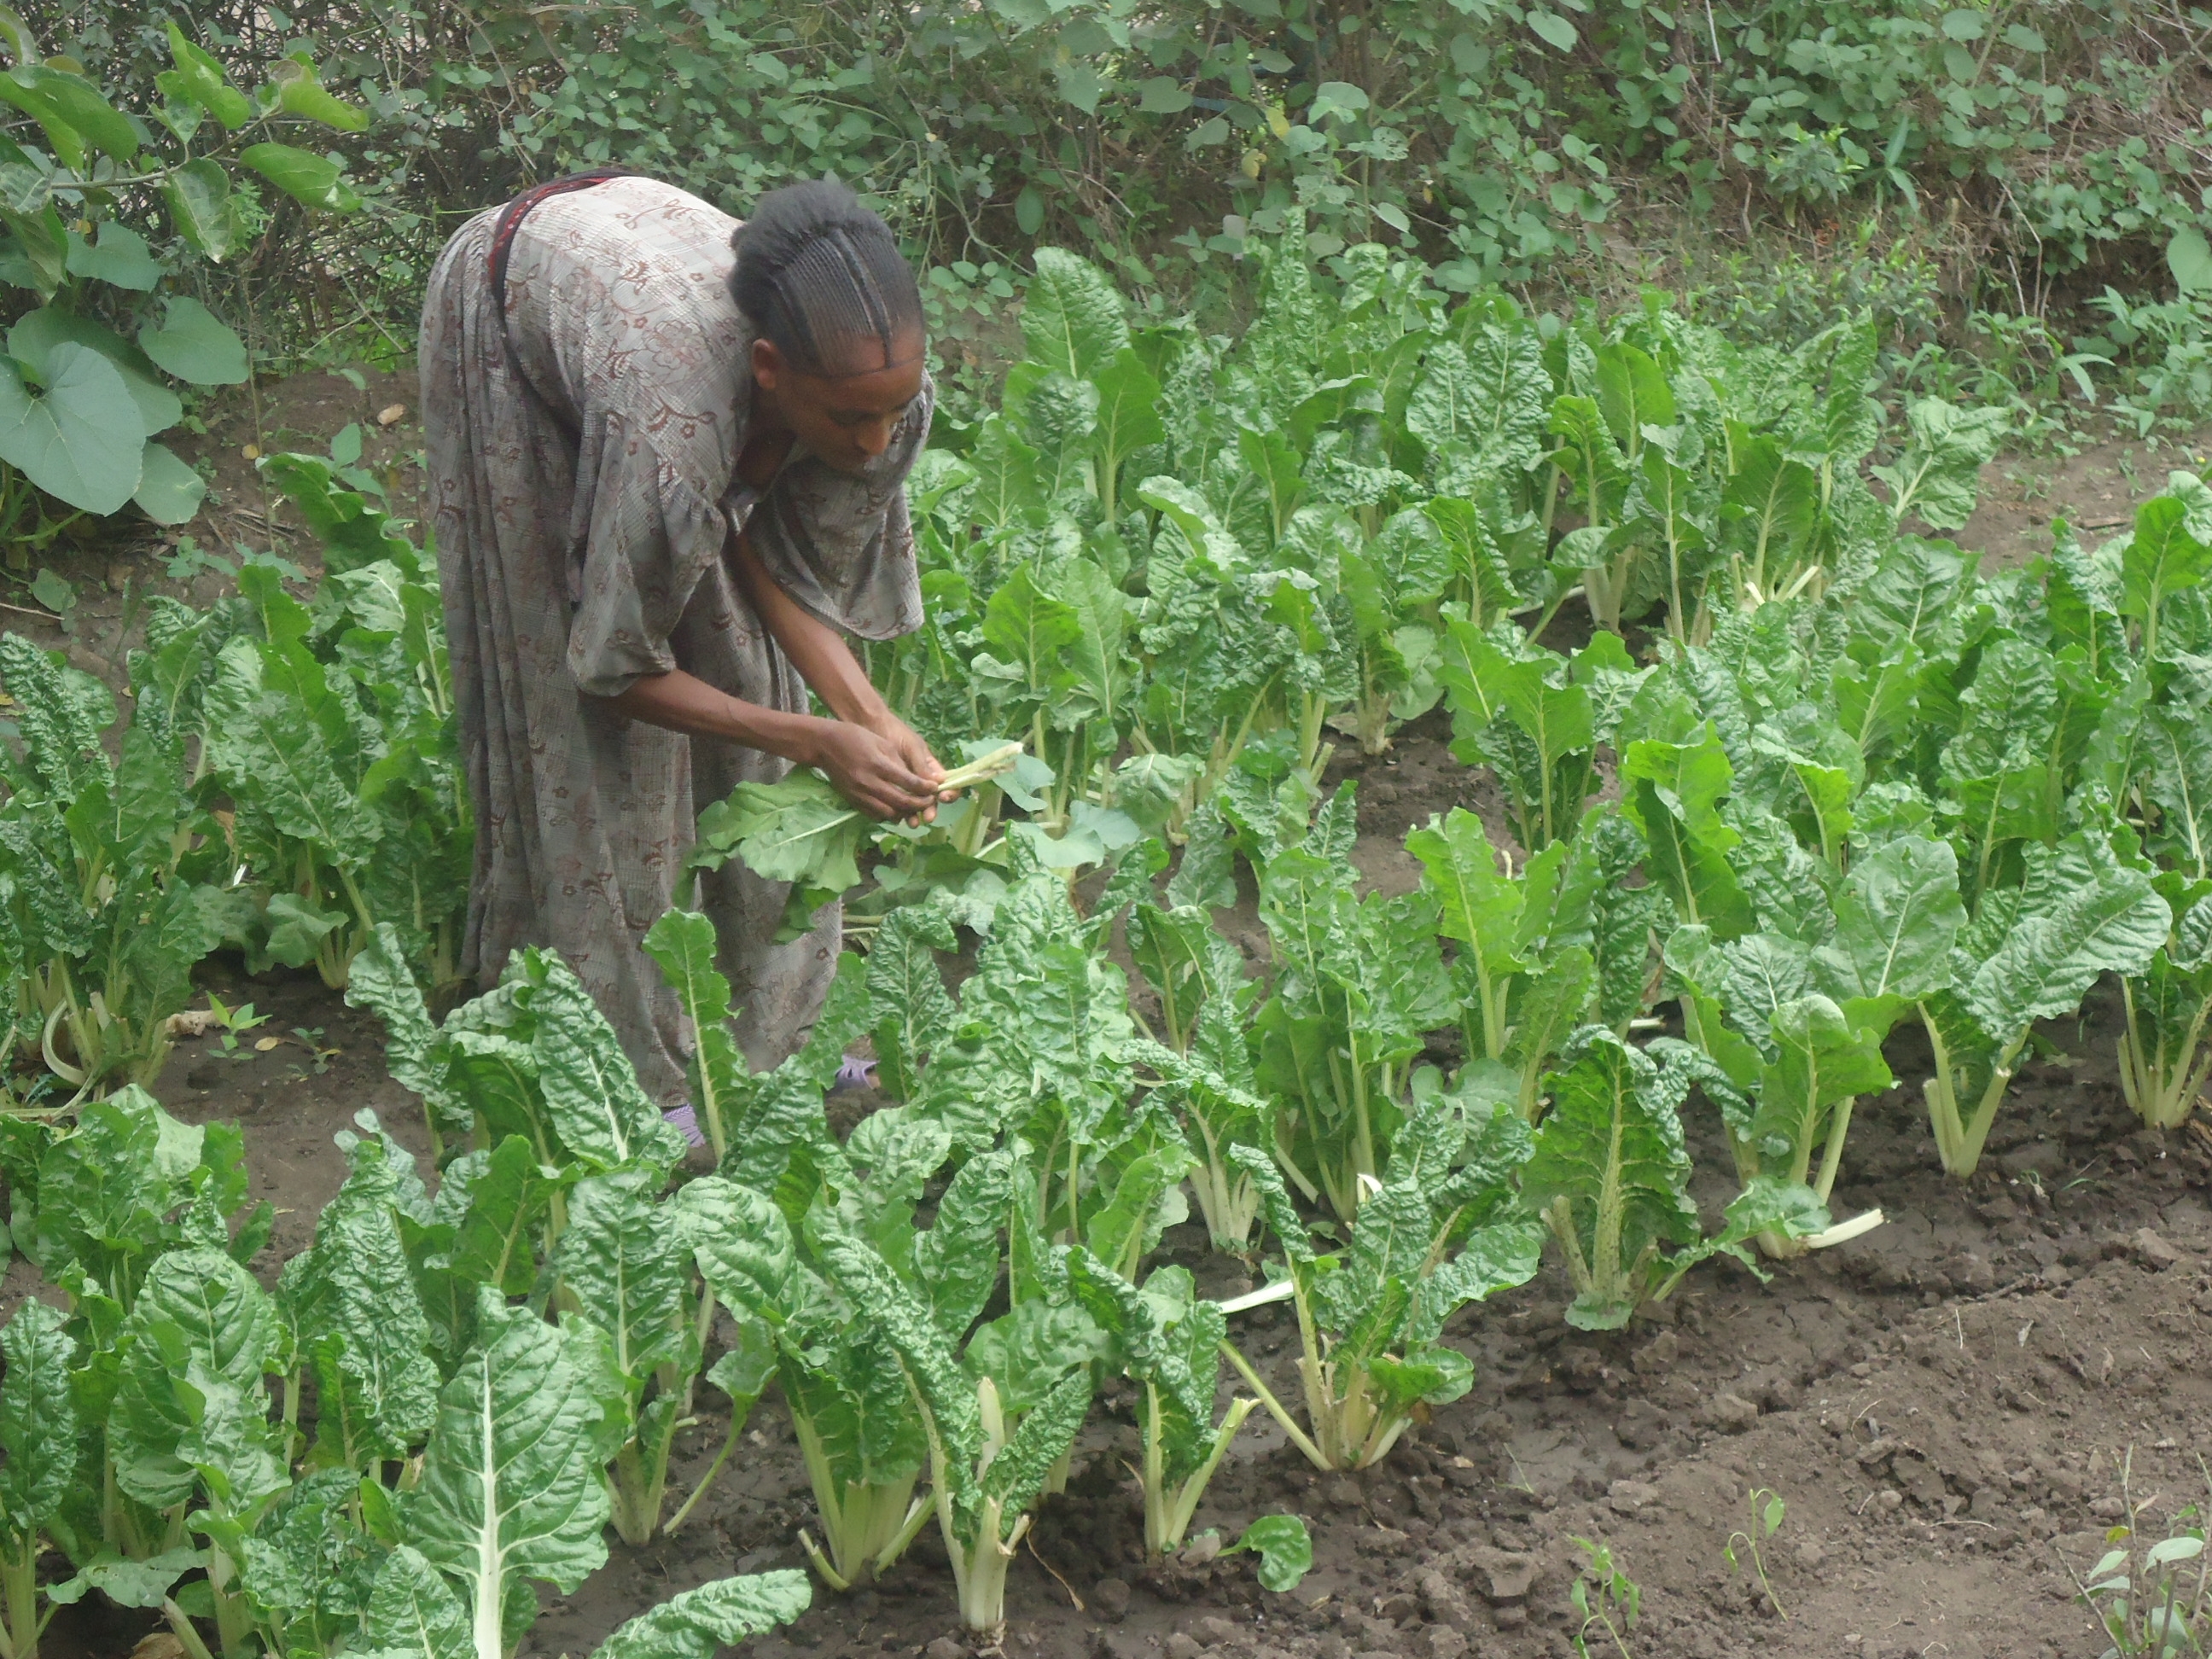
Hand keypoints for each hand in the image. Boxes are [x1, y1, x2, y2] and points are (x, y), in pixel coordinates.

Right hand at [809, 720, 943, 822]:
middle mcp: (869, 782)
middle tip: (929, 802)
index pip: (908, 783)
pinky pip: (874, 815)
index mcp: (878, 764)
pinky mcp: (852, 801)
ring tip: (913, 807)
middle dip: (919, 805)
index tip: (934, 789)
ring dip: (904, 813)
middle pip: (901, 802)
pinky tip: (895, 809)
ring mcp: (859, 794)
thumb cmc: (855, 737)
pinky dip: (888, 815)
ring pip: (889, 813)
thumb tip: (916, 779)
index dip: (925, 789)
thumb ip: (898, 762)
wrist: (824, 744)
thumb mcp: (881, 743)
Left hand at [866, 712, 951, 812]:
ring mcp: (906, 787)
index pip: (948, 784)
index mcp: (931, 769)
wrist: (872, 729)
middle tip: (928, 817)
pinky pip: (898, 804)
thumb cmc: (896, 734)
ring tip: (913, 822)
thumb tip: (939, 783)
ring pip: (915, 805)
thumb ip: (922, 766)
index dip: (950, 793)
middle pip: (931, 800)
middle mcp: (921, 781)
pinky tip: (897, 816)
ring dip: (916, 815)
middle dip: (931, 809)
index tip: (944, 798)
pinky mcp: (891, 790)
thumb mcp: (912, 747)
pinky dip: (900, 812)